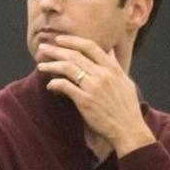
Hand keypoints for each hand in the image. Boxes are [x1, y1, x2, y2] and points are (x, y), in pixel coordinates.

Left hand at [36, 35, 154, 155]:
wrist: (128, 129)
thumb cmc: (127, 107)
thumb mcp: (125, 81)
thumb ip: (115, 65)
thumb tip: (110, 51)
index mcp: (112, 68)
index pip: (89, 46)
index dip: (72, 40)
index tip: (59, 39)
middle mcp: (103, 74)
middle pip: (74, 55)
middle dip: (55, 50)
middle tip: (42, 48)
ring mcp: (93, 87)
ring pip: (67, 68)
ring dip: (51, 65)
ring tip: (40, 65)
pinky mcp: (85, 101)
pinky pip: (65, 86)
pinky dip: (55, 83)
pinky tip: (50, 85)